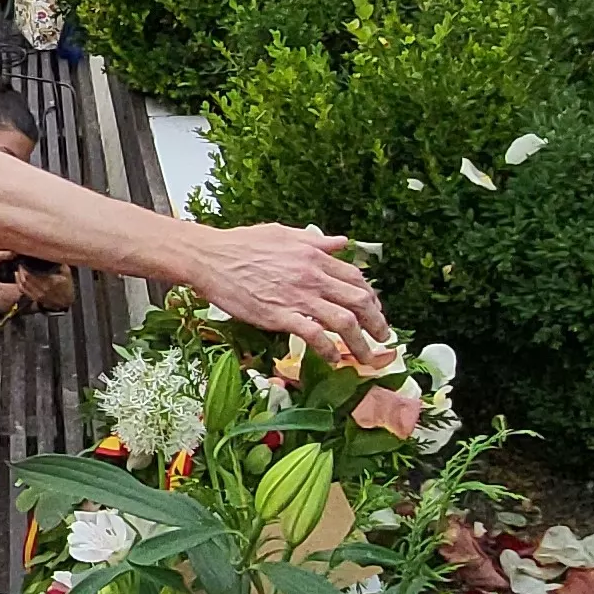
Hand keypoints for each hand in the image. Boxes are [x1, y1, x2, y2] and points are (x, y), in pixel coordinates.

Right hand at [182, 222, 388, 359]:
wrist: (210, 258)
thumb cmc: (241, 244)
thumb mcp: (284, 234)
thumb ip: (316, 241)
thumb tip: (341, 243)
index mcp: (315, 256)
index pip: (356, 278)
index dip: (371, 297)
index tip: (374, 310)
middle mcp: (313, 277)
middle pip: (359, 301)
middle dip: (377, 322)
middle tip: (383, 337)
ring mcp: (298, 297)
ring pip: (345, 322)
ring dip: (362, 343)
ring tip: (368, 357)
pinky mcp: (280, 316)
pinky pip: (314, 336)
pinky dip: (329, 350)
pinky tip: (333, 359)